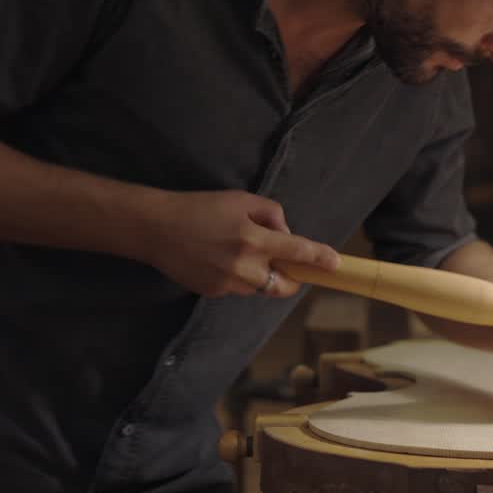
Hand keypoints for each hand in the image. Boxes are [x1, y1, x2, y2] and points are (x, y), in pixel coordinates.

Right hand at [143, 190, 338, 296]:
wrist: (156, 229)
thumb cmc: (201, 207)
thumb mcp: (241, 199)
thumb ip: (271, 214)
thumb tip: (286, 234)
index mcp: (253, 238)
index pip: (297, 251)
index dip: (320, 258)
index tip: (336, 264)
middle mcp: (243, 265)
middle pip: (284, 285)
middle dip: (293, 279)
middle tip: (290, 267)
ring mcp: (228, 283)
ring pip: (261, 287)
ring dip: (263, 275)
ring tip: (239, 252)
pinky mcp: (214, 292)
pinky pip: (239, 288)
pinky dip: (240, 277)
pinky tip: (220, 259)